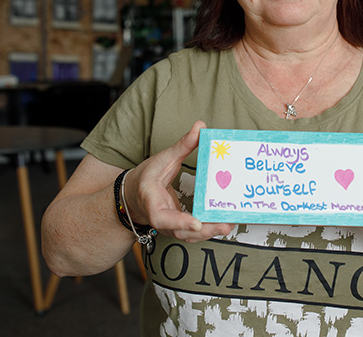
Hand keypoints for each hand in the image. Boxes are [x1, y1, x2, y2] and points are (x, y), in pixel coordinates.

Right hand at [123, 120, 233, 243]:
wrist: (133, 195)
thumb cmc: (146, 177)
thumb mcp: (162, 158)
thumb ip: (182, 145)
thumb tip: (200, 126)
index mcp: (152, 203)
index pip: (163, 217)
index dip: (180, 221)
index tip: (197, 223)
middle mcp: (161, 219)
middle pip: (181, 231)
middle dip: (204, 231)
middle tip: (225, 225)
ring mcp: (169, 226)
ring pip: (188, 235)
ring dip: (209, 233)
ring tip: (228, 224)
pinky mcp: (178, 227)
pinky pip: (192, 233)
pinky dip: (207, 230)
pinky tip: (223, 223)